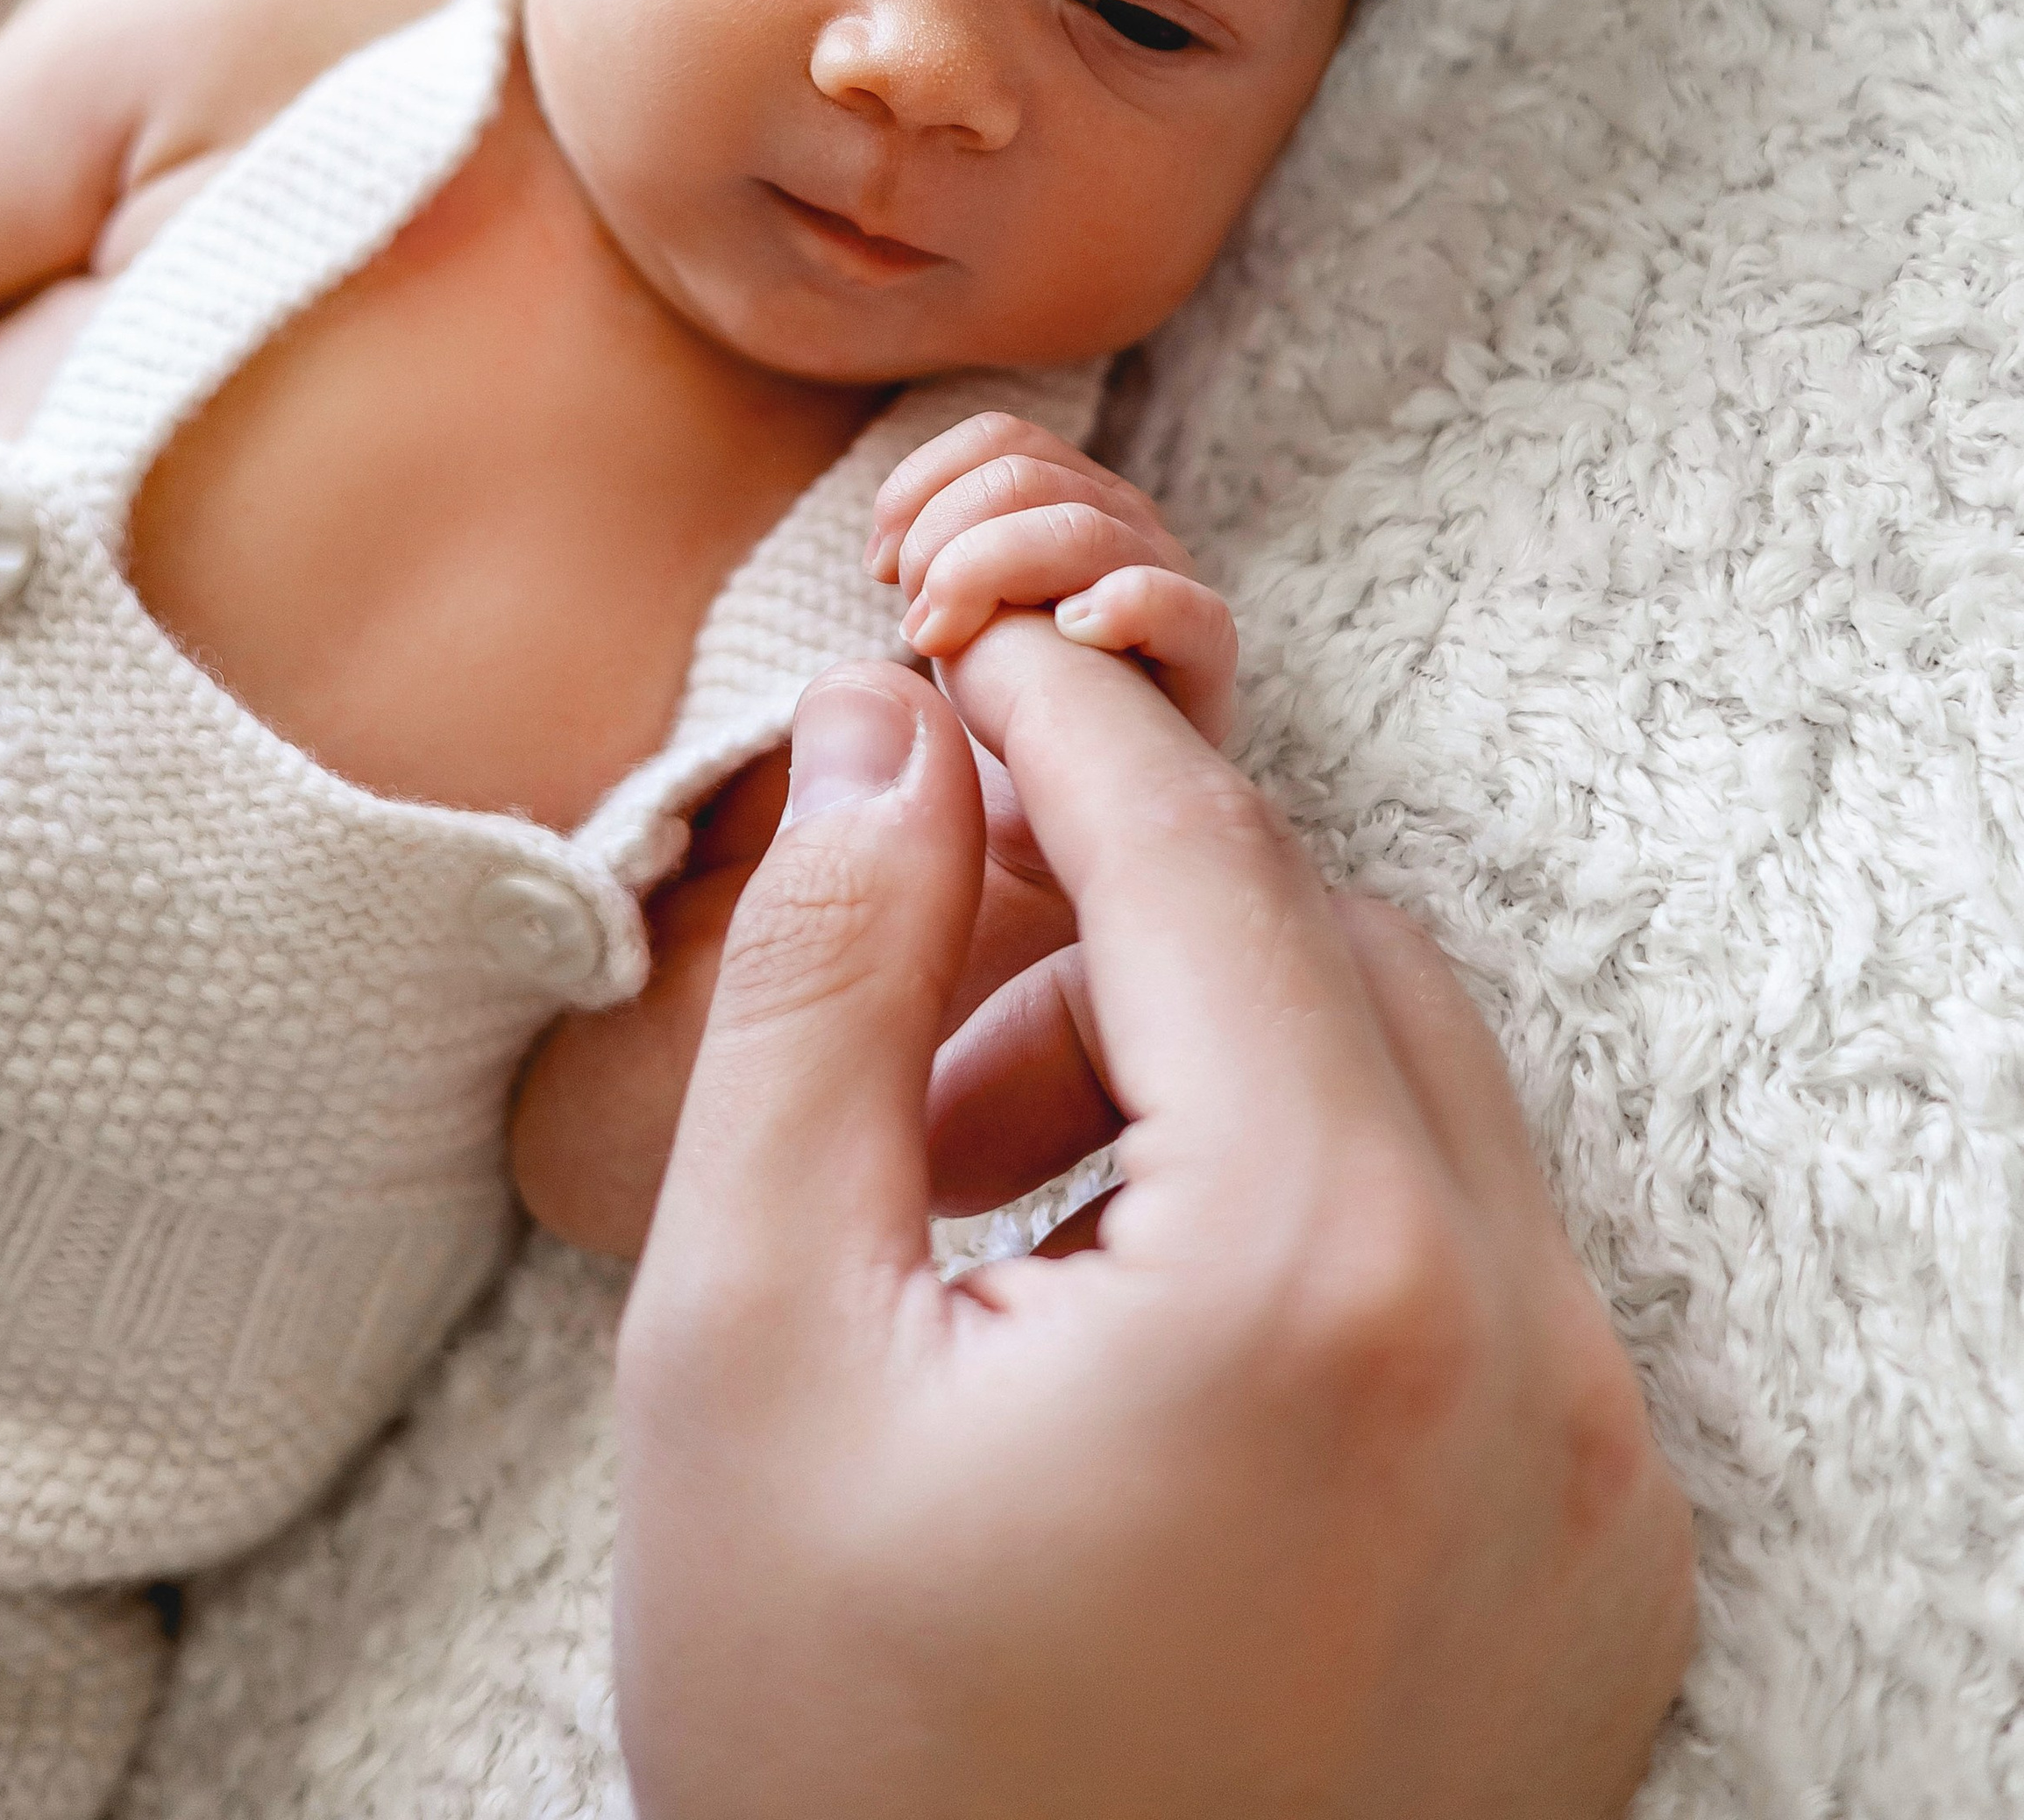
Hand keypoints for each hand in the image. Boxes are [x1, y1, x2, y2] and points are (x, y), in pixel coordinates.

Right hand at [615, 622, 1693, 1819]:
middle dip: (1118, 929)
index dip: (1072, 729)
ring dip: (1218, 1069)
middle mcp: (1528, 1362)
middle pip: (1328, 956)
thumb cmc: (843, 1764)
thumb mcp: (748, 1346)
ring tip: (1005, 1217)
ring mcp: (1603, 1481)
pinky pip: (1486, 1261)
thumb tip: (880, 737)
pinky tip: (1137, 1333)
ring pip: (1418, 1092)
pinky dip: (1323, 1216)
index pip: (1210, 866)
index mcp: (1320, 1288)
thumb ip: (822, 993)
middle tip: (925, 1056)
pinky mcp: (1614, 1569)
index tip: (974, 654)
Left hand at [868, 408, 1237, 738]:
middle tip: (916, 623)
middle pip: (1023, 474)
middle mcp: (1123, 522)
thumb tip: (881, 554)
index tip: (878, 564)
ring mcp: (1169, 578)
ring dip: (990, 574)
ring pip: (1078, 528)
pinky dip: (1127, 604)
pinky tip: (1072, 631)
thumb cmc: (1010, 701)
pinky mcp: (1202, 652)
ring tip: (947, 644)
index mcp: (1067, 496)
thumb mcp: (958, 619)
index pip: (1001, 438)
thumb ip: (930, 567)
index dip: (924, 484)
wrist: (1083, 800)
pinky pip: (1186, 608)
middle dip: (942, 539)